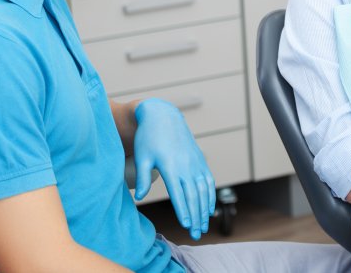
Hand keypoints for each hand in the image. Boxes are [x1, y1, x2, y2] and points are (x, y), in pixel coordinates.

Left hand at [133, 98, 215, 239]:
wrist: (163, 116)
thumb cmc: (148, 137)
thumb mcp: (142, 156)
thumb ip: (142, 178)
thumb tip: (139, 197)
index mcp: (170, 166)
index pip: (179, 194)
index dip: (183, 210)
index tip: (186, 225)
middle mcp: (186, 166)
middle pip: (194, 196)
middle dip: (196, 217)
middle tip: (196, 234)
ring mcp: (195, 163)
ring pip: (203, 191)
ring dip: (205, 210)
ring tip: (203, 226)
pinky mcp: (200, 160)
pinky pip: (208, 181)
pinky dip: (210, 196)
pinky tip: (209, 208)